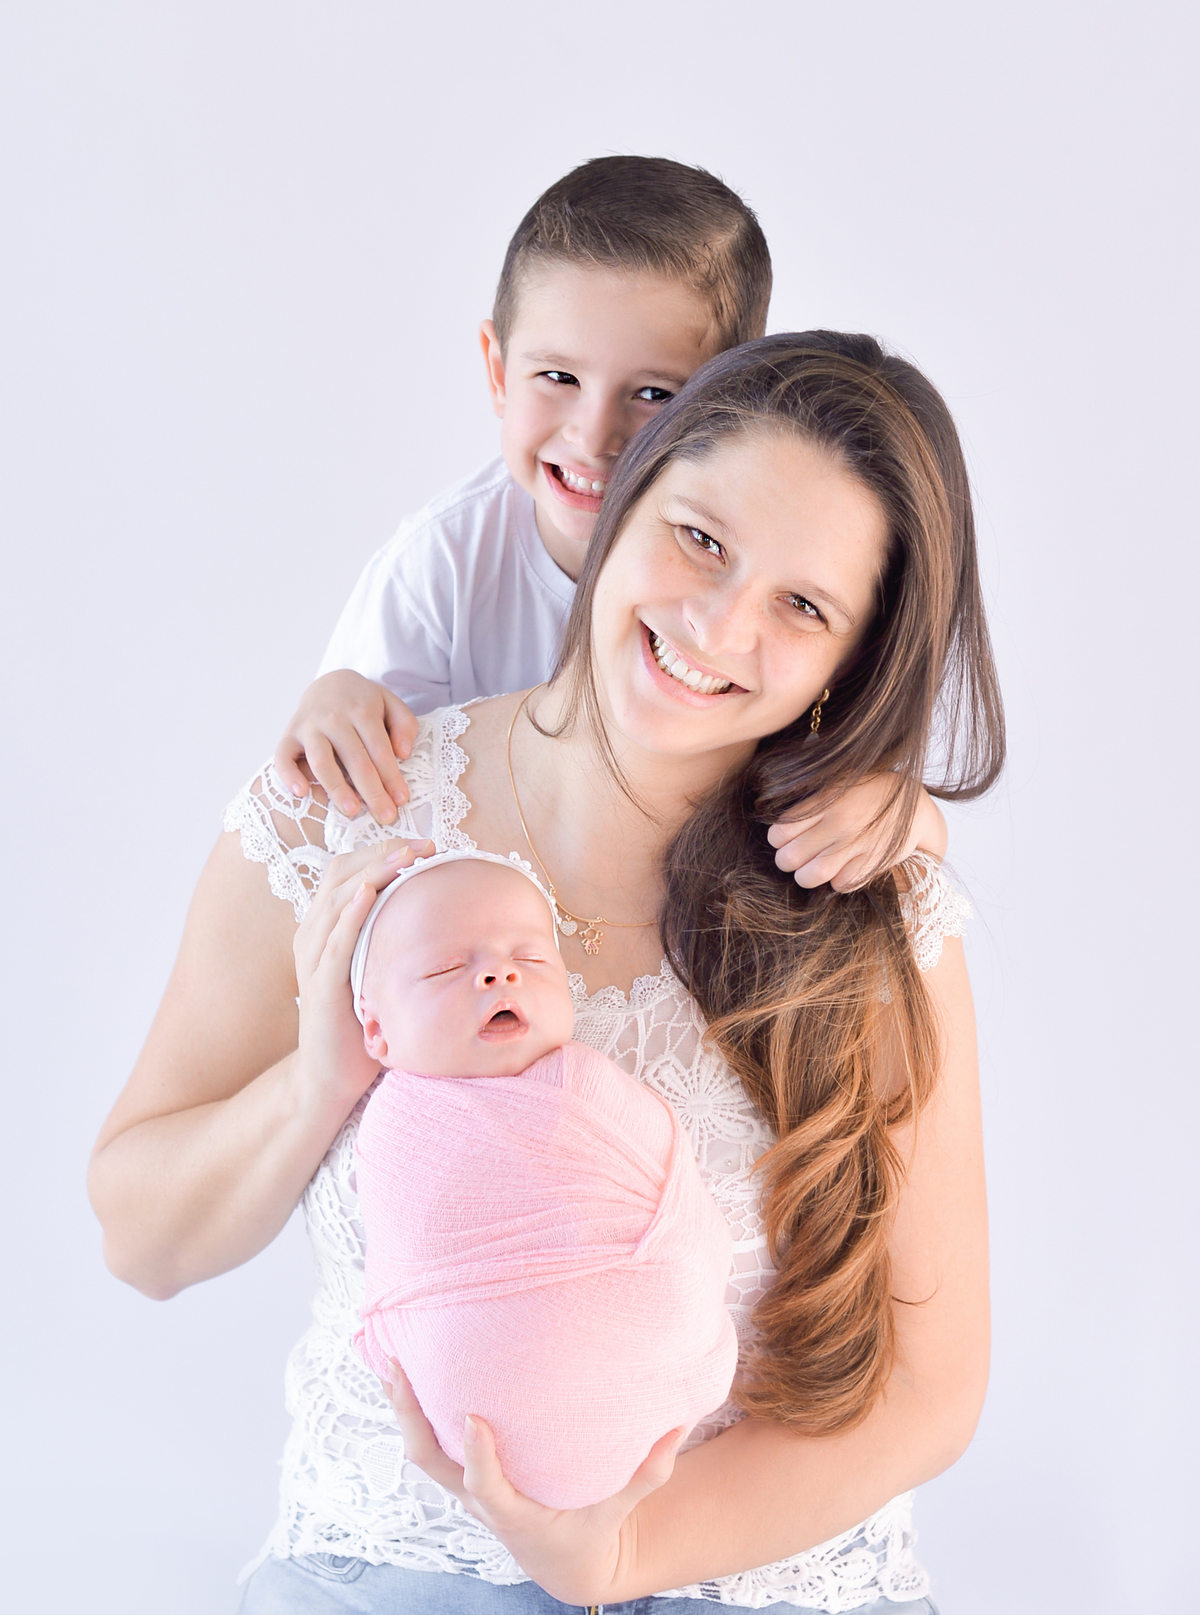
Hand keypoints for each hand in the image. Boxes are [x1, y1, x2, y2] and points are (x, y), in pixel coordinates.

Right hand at [274, 670, 419, 824]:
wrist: (328, 682)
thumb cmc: (363, 702)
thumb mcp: (391, 703)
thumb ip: (404, 724)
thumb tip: (403, 753)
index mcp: (362, 711)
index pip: (379, 749)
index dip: (391, 776)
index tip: (401, 800)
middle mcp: (334, 718)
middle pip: (355, 759)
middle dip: (371, 791)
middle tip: (384, 815)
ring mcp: (309, 726)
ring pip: (322, 761)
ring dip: (336, 787)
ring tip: (351, 811)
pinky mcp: (289, 734)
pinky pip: (283, 756)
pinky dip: (289, 775)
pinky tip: (301, 793)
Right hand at [292, 839, 433, 1114]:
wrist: (331, 1076)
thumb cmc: (360, 1020)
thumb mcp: (376, 969)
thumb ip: (390, 939)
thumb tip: (437, 912)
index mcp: (324, 927)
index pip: (347, 870)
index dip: (382, 850)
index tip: (425, 844)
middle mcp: (312, 935)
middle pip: (341, 873)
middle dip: (383, 852)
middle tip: (425, 844)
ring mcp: (312, 959)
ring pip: (337, 899)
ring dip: (372, 872)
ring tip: (404, 856)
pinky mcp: (320, 986)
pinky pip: (333, 942)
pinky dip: (350, 914)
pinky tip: (369, 894)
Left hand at [382, 1363, 682, 1606]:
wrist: (562, 1562)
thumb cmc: (590, 1530)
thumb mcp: (620, 1508)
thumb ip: (647, 1472)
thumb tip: (677, 1425)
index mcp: (514, 1513)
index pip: (486, 1486)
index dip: (476, 1454)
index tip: (472, 1417)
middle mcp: (480, 1500)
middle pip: (431, 1462)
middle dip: (412, 1417)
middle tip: (399, 1368)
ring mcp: (466, 1488)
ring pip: (422, 1451)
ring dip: (404, 1408)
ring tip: (393, 1357)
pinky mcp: (463, 1475)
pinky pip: (430, 1444)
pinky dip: (416, 1410)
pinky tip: (410, 1370)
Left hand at [768, 777, 947, 891]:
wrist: (914, 804)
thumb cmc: (868, 792)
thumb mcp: (838, 782)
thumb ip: (809, 797)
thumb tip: (776, 811)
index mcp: (825, 802)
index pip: (780, 832)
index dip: (777, 841)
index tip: (785, 840)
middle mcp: (838, 823)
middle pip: (790, 857)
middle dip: (787, 862)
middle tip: (794, 859)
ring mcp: (856, 844)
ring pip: (812, 876)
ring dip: (806, 877)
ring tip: (810, 871)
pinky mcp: (873, 862)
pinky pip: (841, 884)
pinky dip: (836, 882)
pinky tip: (838, 872)